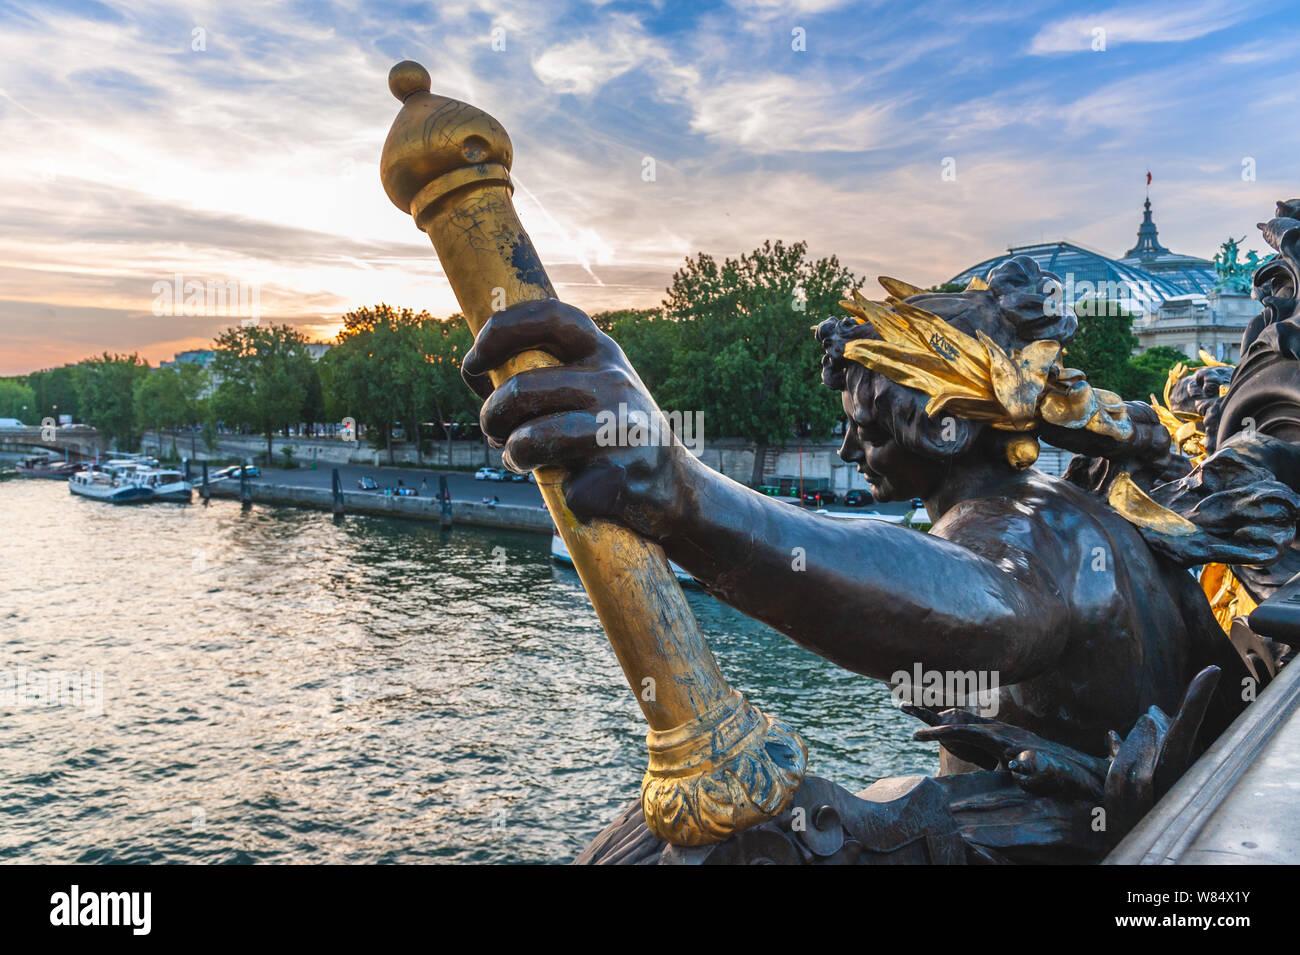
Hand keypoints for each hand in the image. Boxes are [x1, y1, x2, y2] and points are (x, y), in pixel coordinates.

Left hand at [462, 299, 700, 539]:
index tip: (473, 360)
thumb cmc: (612, 434)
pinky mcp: (622, 475)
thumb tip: (476, 370)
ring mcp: (621, 428)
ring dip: (514, 455)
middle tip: (493, 431)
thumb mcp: (593, 388)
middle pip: (522, 388)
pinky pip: (564, 488)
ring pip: (532, 440)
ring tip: (519, 459)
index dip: (501, 330)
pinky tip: (580, 491)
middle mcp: (615, 382)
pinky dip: (564, 495)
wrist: (676, 487)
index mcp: (605, 353)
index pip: (550, 317)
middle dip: (492, 416)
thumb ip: (547, 374)